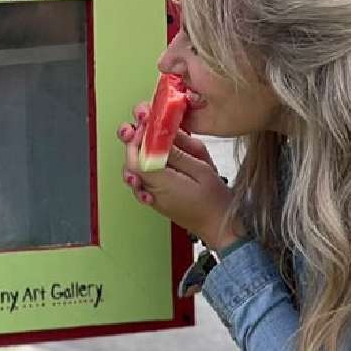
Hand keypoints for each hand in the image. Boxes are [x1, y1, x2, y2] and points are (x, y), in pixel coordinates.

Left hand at [119, 103, 242, 251]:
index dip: (137, 137)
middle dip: (133, 140)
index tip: (146, 123)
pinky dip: (145, 163)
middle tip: (141, 125)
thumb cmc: (215, 202)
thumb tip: (160, 134)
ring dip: (137, 151)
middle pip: (130, 162)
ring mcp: (151, 196)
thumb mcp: (201, 169)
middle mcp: (151, 191)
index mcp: (160, 182)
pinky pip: (144, 178)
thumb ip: (178, 152)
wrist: (219, 227)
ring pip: (135, 170)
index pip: (135, 157)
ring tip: (145, 135)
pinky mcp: (155, 197)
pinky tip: (152, 152)